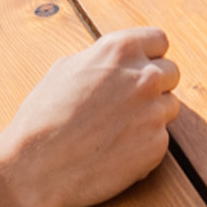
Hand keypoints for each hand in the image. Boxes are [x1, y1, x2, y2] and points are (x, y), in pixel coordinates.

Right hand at [0, 29, 180, 206]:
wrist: (35, 166)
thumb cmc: (43, 116)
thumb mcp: (66, 68)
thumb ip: (101, 60)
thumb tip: (115, 62)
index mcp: (121, 50)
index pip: (159, 40)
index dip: (149, 55)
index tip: (138, 69)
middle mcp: (144, 76)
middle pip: (171, 73)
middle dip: (154, 86)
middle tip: (127, 104)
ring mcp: (154, 112)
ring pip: (169, 108)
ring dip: (151, 117)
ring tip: (116, 131)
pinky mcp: (157, 146)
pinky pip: (160, 140)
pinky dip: (144, 146)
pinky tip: (115, 153)